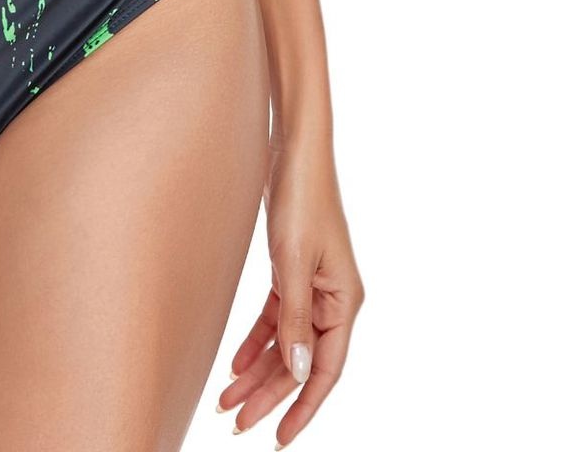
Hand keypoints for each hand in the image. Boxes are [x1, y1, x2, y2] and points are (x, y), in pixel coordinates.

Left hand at [216, 143, 363, 443]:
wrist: (295, 149)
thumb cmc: (300, 199)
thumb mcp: (293, 262)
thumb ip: (294, 318)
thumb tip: (299, 372)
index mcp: (344, 302)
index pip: (326, 371)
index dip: (303, 408)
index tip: (279, 438)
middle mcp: (333, 300)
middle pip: (302, 362)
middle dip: (270, 396)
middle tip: (236, 424)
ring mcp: (314, 286)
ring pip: (287, 343)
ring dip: (259, 372)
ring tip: (228, 401)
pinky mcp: (293, 271)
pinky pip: (276, 318)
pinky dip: (257, 341)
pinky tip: (235, 364)